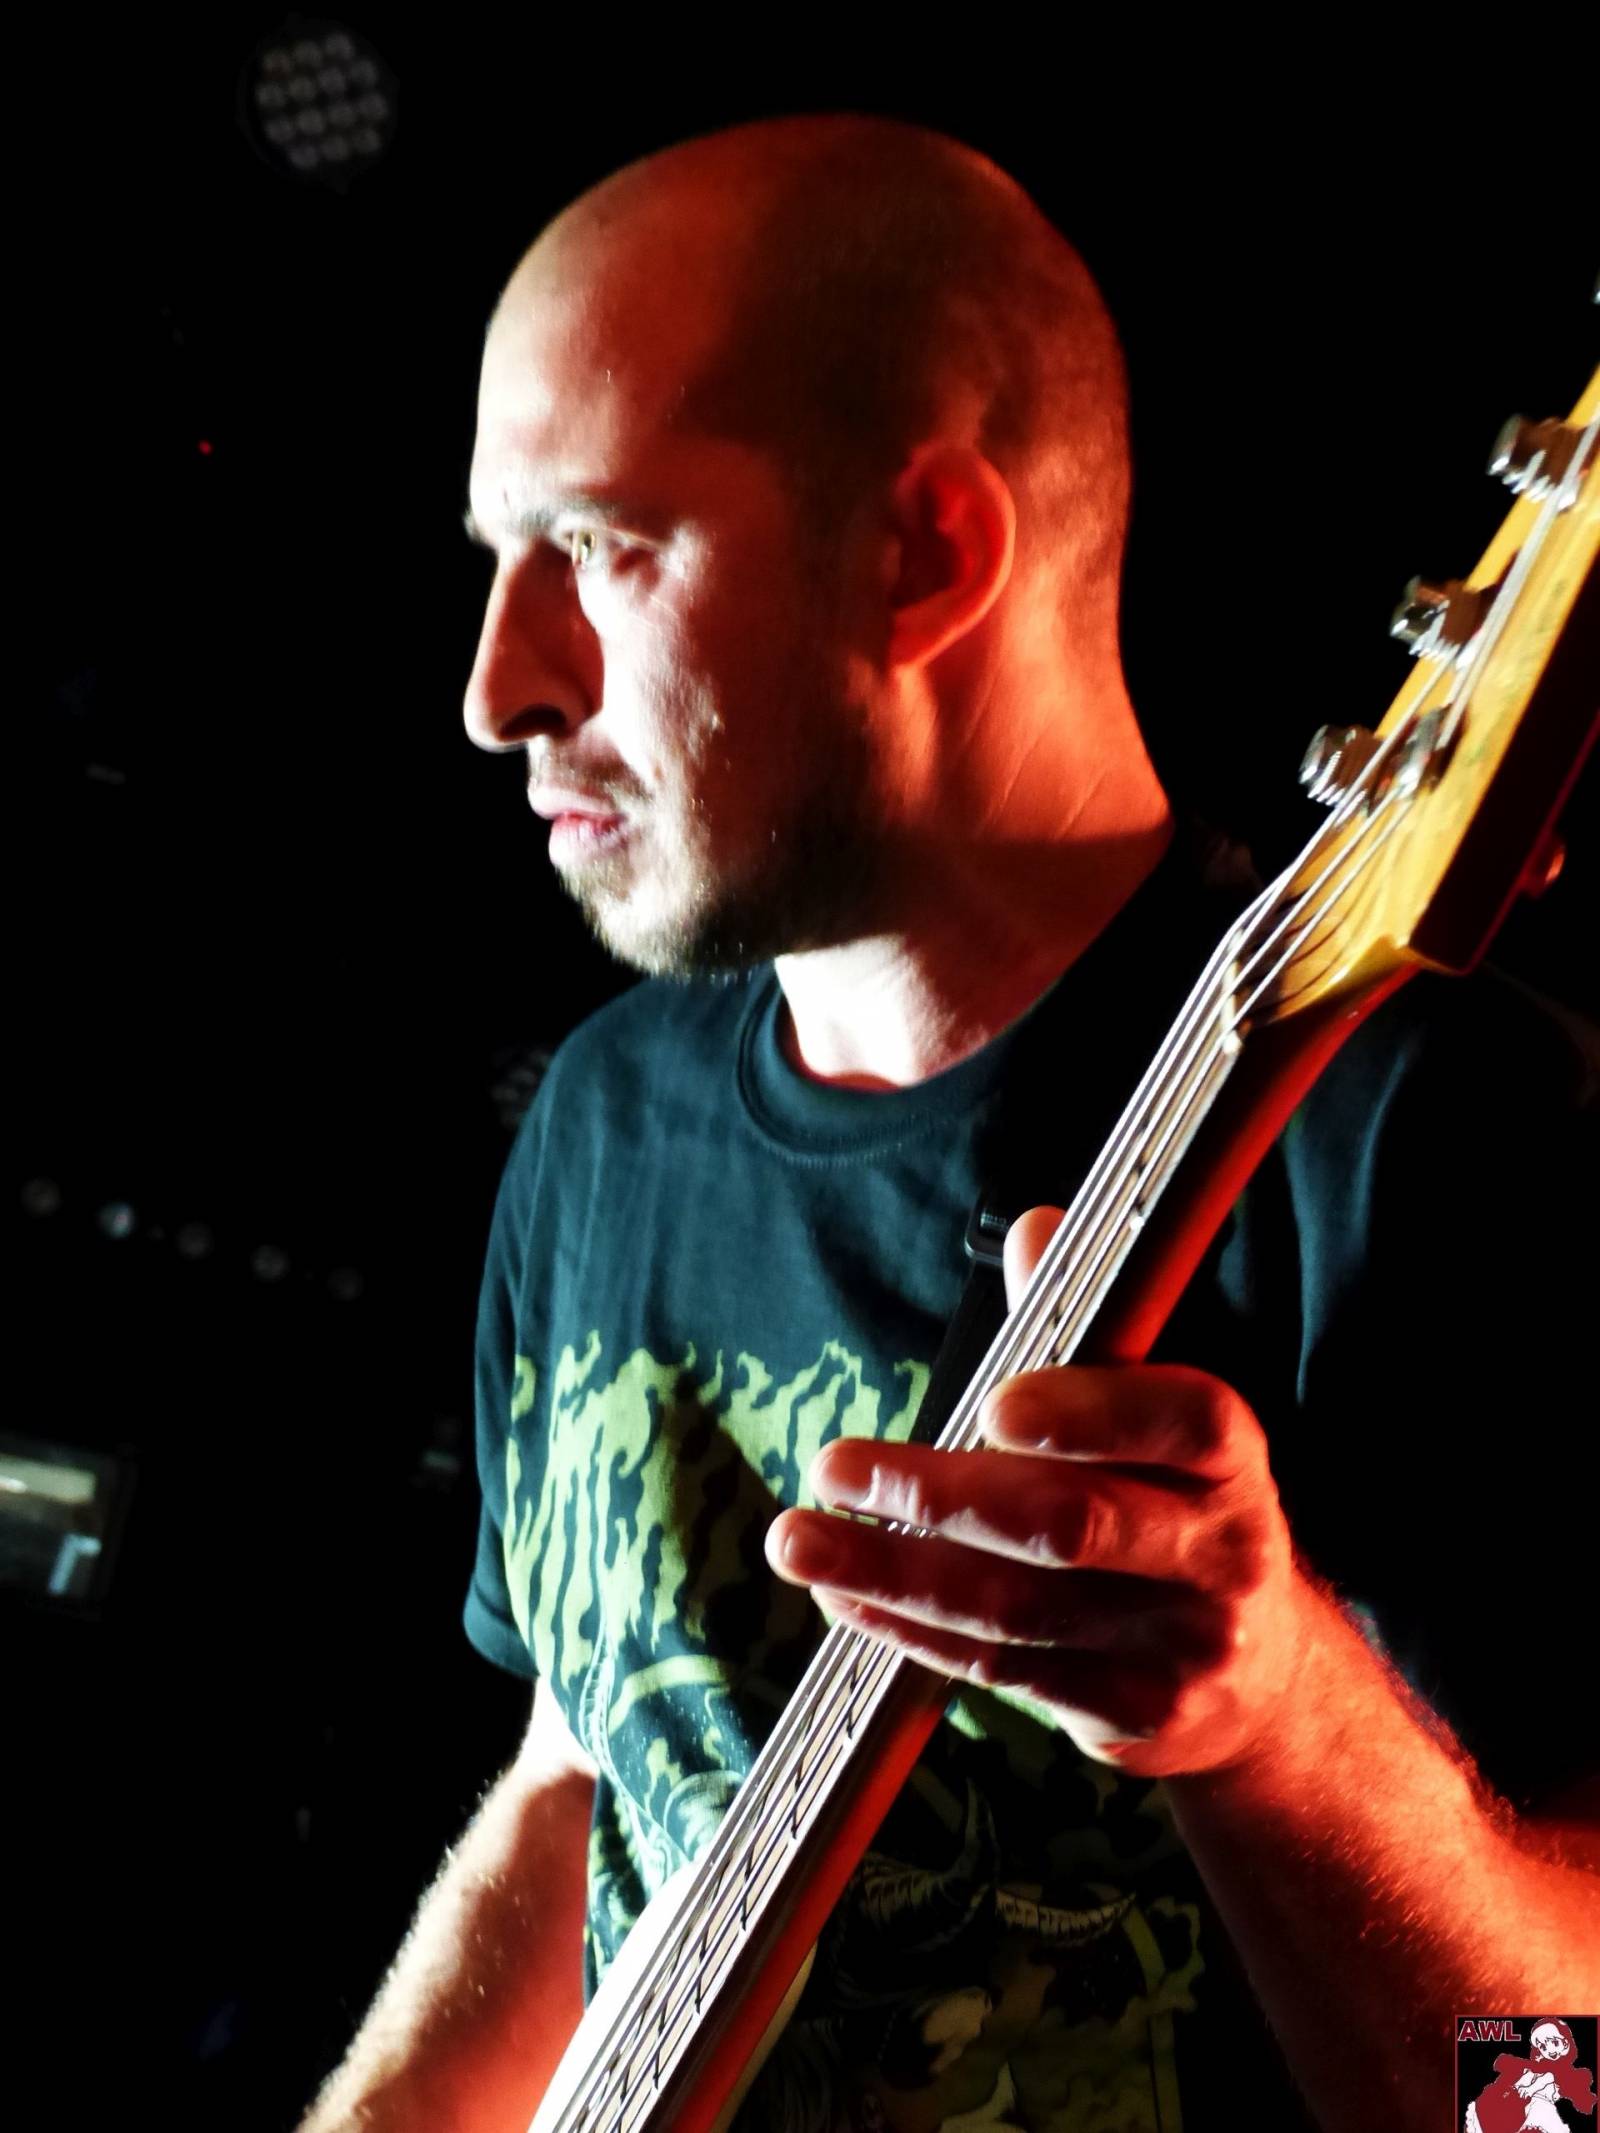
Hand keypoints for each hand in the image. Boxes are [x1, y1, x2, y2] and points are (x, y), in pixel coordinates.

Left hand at [765, 1206, 1314, 1778]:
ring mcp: (1178, 1646)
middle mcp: (1221, 1552)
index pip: (1180, 1420)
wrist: (1260, 1679)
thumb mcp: (1155, 1419)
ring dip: (891, 1573)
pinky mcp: (1129, 1716)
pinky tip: (847, 1597)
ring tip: (799, 1541)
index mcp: (1229, 1456)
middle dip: (938, 1494)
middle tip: (836, 1467)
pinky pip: (1003, 1671)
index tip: (993, 1404)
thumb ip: (1086, 1333)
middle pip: (1071, 1525)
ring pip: (1016, 1608)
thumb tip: (1034, 1231)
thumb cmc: (1173, 1507)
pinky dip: (912, 1631)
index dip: (1089, 1410)